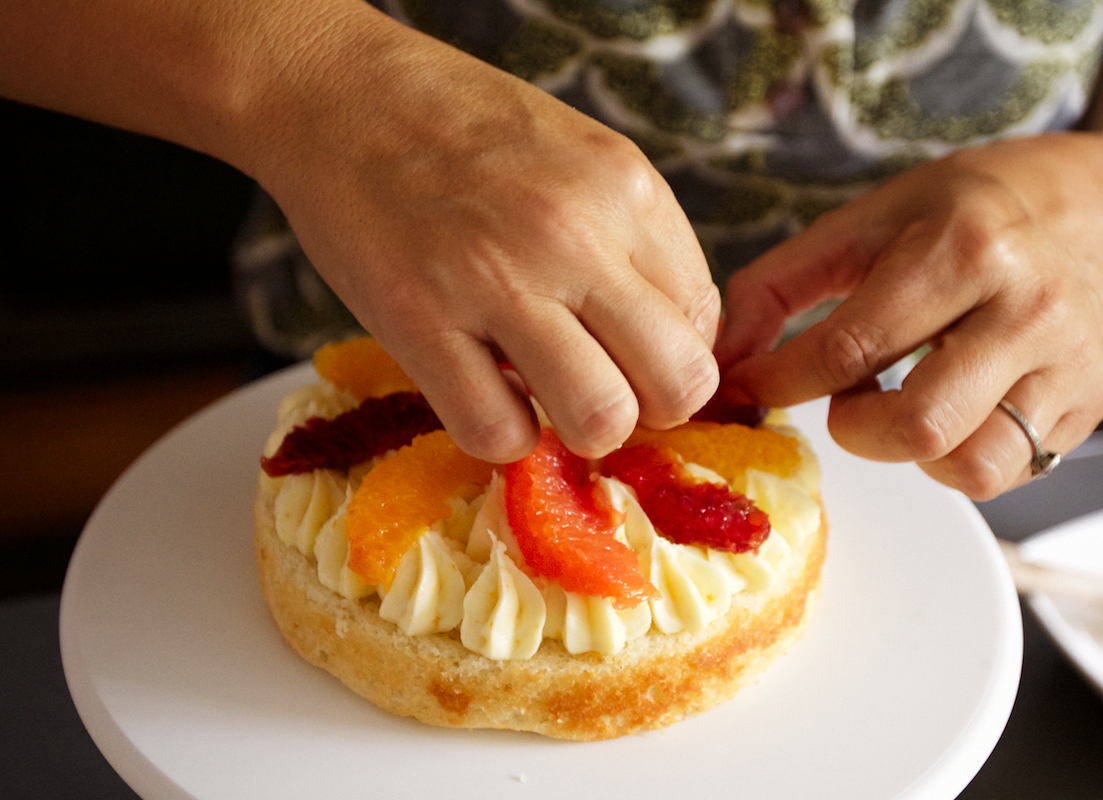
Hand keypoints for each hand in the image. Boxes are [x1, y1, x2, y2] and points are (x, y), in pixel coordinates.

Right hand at [241, 8, 719, 463]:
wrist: (340, 94)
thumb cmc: (466, 129)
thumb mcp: (584, 156)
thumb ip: (637, 242)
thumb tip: (673, 342)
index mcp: (625, 189)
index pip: (704, 323)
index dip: (673, 354)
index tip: (631, 352)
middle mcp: (573, 234)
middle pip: (678, 383)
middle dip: (651, 408)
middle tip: (606, 388)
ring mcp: (495, 280)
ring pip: (600, 419)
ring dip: (580, 429)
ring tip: (547, 397)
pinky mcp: (417, 321)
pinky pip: (498, 434)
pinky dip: (503, 436)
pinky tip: (486, 394)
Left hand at [714, 135, 1102, 499]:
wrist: (1076, 214)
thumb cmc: (952, 220)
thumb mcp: (857, 226)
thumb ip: (773, 288)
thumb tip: (723, 362)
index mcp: (965, 248)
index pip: (851, 348)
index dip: (780, 383)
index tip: (748, 390)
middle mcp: (1030, 306)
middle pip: (918, 425)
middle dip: (854, 429)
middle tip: (846, 400)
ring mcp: (1071, 361)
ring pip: (972, 465)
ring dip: (911, 453)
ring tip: (902, 404)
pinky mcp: (1093, 402)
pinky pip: (1008, 470)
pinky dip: (957, 457)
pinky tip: (948, 410)